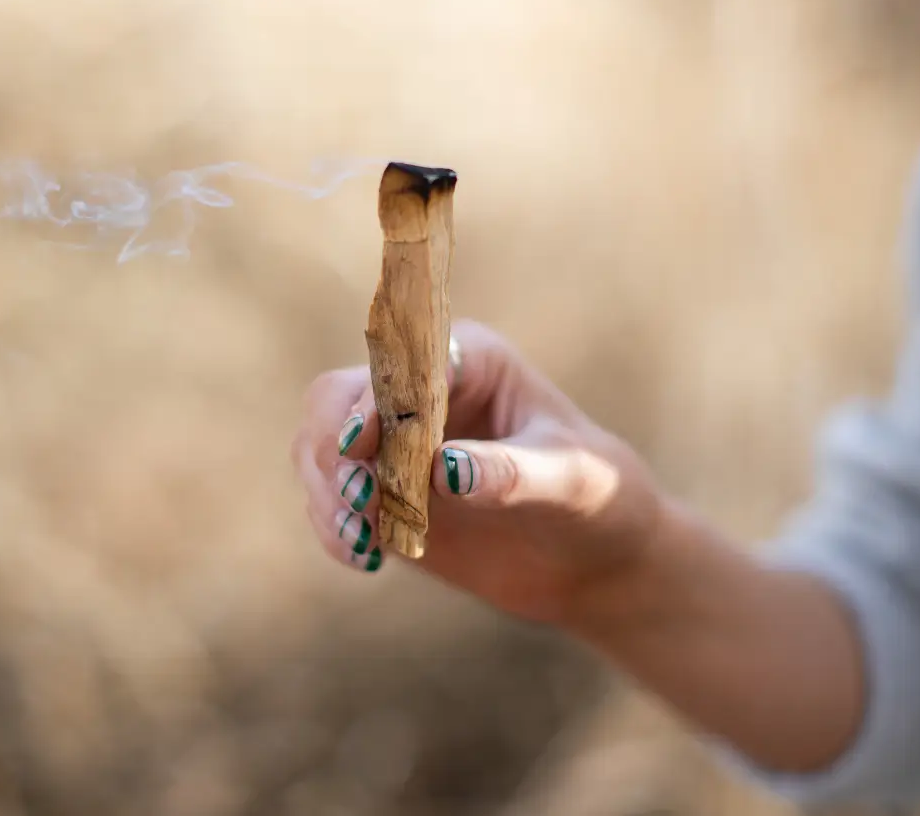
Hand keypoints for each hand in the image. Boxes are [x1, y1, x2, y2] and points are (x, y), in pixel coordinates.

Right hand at [291, 319, 663, 627]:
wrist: (595, 559)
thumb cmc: (598, 496)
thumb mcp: (569, 479)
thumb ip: (510, 472)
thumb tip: (445, 471)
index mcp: (468, 360)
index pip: (401, 364)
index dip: (371, 401)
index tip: (361, 448)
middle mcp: (421, 393)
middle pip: (337, 397)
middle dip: (334, 448)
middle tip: (357, 501)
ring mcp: (396, 444)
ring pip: (321, 447)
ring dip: (326, 491)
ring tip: (361, 541)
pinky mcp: (384, 493)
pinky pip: (332, 499)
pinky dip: (333, 526)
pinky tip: (365, 558)